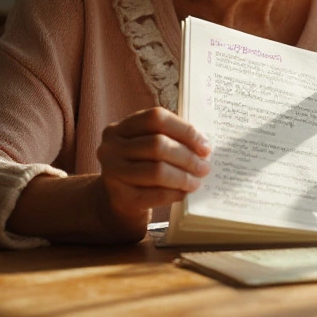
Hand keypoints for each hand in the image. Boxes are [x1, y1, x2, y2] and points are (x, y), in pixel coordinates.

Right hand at [95, 107, 210, 236]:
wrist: (118, 198)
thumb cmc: (141, 165)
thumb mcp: (148, 145)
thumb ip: (170, 138)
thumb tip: (203, 146)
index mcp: (121, 127)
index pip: (156, 118)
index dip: (184, 130)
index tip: (205, 146)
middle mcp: (111, 147)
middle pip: (157, 145)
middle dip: (187, 157)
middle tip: (204, 167)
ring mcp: (113, 172)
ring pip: (156, 171)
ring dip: (183, 177)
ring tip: (196, 181)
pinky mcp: (120, 197)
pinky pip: (154, 195)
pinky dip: (174, 193)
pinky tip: (184, 193)